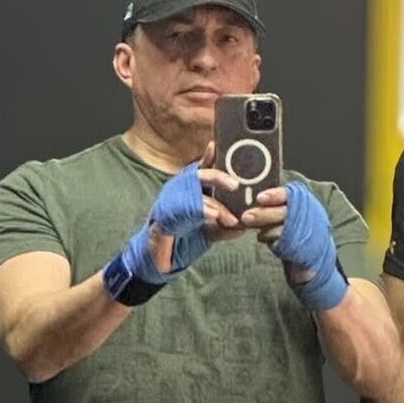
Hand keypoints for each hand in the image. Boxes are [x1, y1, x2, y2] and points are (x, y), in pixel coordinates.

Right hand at [105, 154, 242, 305]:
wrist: (158, 258)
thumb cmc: (185, 237)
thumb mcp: (211, 230)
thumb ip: (226, 226)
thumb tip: (244, 226)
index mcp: (193, 187)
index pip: (205, 168)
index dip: (211, 156)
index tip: (218, 145)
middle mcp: (181, 189)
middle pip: (201, 175)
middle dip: (219, 178)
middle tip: (236, 185)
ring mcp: (171, 201)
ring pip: (195, 194)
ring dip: (215, 206)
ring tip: (229, 218)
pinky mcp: (165, 217)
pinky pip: (184, 211)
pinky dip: (200, 213)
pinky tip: (213, 218)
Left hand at [241, 181, 346, 310]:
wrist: (315, 257)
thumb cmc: (297, 231)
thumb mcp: (290, 213)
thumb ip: (275, 205)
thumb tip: (249, 198)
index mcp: (306, 202)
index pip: (291, 195)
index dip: (275, 196)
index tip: (260, 198)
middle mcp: (310, 215)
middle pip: (285, 211)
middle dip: (264, 213)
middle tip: (246, 216)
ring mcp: (309, 233)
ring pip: (284, 227)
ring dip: (265, 227)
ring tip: (248, 225)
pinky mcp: (305, 249)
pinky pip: (286, 243)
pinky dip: (271, 239)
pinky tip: (260, 237)